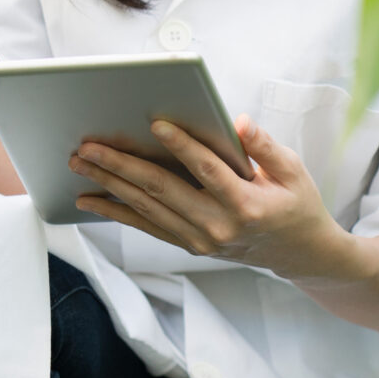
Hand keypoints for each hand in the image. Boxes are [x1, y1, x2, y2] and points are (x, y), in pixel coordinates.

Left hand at [69, 117, 354, 282]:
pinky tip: (89, 199)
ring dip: (109, 185)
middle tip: (89, 146)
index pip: (207, 170)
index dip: (181, 146)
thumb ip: (265, 147)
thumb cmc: (296, 205)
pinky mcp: (190, 245)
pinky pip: (147, 226)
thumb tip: (239, 122)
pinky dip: (116, 212)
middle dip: (121, 165)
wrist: (299, 255)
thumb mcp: (293, 172)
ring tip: (79, 163)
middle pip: (162, 190)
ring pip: (146, 209)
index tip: (154, 123)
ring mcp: (201, 239)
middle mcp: (219, 226)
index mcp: (246, 204)